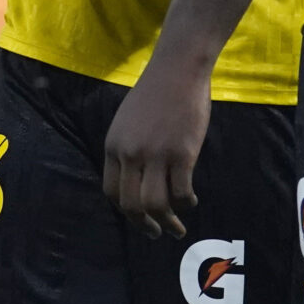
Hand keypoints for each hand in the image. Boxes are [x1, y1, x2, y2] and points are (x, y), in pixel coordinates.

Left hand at [102, 66, 210, 238]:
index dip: (125, 211)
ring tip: (177, 229)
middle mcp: (130, 154)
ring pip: (156, 204)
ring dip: (168, 222)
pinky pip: (181, 192)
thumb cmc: (155, 94)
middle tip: (157, 233)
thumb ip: (127, 150)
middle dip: (144, 225)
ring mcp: (156, 155)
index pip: (111, 192)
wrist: (177, 70)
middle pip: (131, 205)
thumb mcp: (127, 122)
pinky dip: (186, 203)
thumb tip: (135, 180)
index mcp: (114, 146)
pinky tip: (191, 201)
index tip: (138, 218)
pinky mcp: (182, 154)